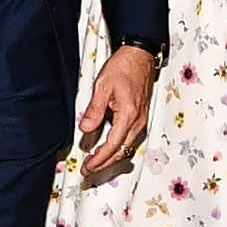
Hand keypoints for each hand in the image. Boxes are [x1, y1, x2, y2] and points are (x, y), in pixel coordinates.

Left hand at [78, 43, 157, 177]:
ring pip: (127, 147)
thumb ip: (94, 110)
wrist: (140, 56)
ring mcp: (141, 120)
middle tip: (89, 169)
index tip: (88, 166)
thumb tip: (85, 128)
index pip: (113, 145)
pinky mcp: (140, 117)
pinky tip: (108, 149)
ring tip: (95, 162)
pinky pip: (129, 139)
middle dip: (104, 164)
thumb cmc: (124, 67)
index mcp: (129, 115)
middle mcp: (138, 121)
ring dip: (111, 157)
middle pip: (122, 152)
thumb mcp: (103, 86)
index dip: (99, 159)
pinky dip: (118, 148)